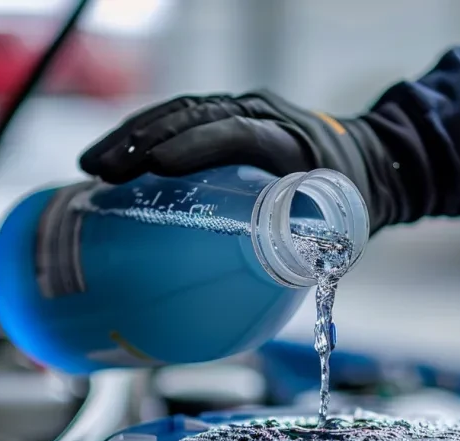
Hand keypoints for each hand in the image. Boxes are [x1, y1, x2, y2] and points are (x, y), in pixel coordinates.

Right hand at [78, 91, 401, 231]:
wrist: (368, 161)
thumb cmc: (351, 203)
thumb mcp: (340, 230)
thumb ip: (306, 258)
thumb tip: (263, 309)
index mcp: (292, 140)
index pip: (240, 132)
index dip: (197, 146)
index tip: (156, 168)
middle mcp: (262, 115)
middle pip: (195, 116)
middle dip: (144, 140)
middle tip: (102, 172)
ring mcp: (239, 113)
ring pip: (178, 114)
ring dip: (132, 136)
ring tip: (91, 166)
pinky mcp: (222, 121)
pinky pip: (177, 122)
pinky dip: (140, 138)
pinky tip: (108, 163)